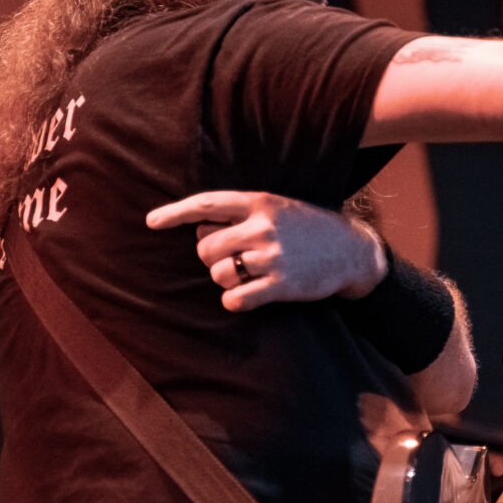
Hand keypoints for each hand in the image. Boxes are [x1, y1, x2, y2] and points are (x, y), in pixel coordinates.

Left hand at [145, 191, 388, 311]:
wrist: (351, 250)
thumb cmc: (306, 227)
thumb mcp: (276, 207)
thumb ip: (241, 214)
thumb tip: (198, 228)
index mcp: (259, 202)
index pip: (206, 205)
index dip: (175, 213)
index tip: (151, 221)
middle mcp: (262, 227)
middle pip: (205, 246)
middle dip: (210, 256)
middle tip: (232, 257)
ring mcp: (272, 257)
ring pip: (218, 273)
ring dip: (224, 278)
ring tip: (246, 274)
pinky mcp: (281, 285)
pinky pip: (235, 299)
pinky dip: (234, 300)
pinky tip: (248, 294)